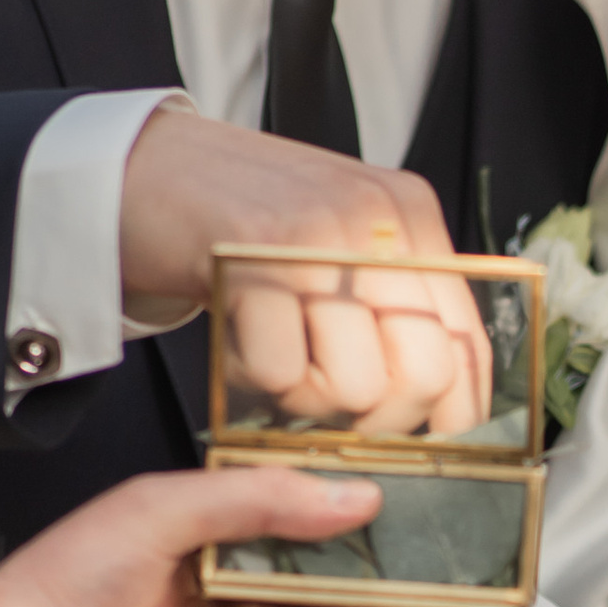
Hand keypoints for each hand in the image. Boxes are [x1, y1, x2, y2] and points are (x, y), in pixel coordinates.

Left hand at [0, 467, 447, 606]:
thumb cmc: (47, 599)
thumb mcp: (155, 511)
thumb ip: (255, 500)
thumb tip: (346, 497)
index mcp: (172, 542)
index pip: (268, 514)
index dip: (326, 501)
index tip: (384, 484)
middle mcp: (198, 601)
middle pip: (303, 577)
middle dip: (364, 558)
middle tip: (426, 536)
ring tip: (443, 585)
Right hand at [119, 107, 488, 432]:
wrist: (139, 163)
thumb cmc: (237, 218)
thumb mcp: (337, 239)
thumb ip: (388, 299)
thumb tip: (436, 398)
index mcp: (407, 214)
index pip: (469, 339)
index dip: (455, 413)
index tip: (421, 443)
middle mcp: (375, 220)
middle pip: (427, 373)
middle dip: (380, 421)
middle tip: (330, 408)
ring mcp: (316, 236)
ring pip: (358, 387)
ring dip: (307, 402)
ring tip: (272, 360)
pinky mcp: (251, 259)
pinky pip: (278, 375)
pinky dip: (251, 381)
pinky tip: (236, 344)